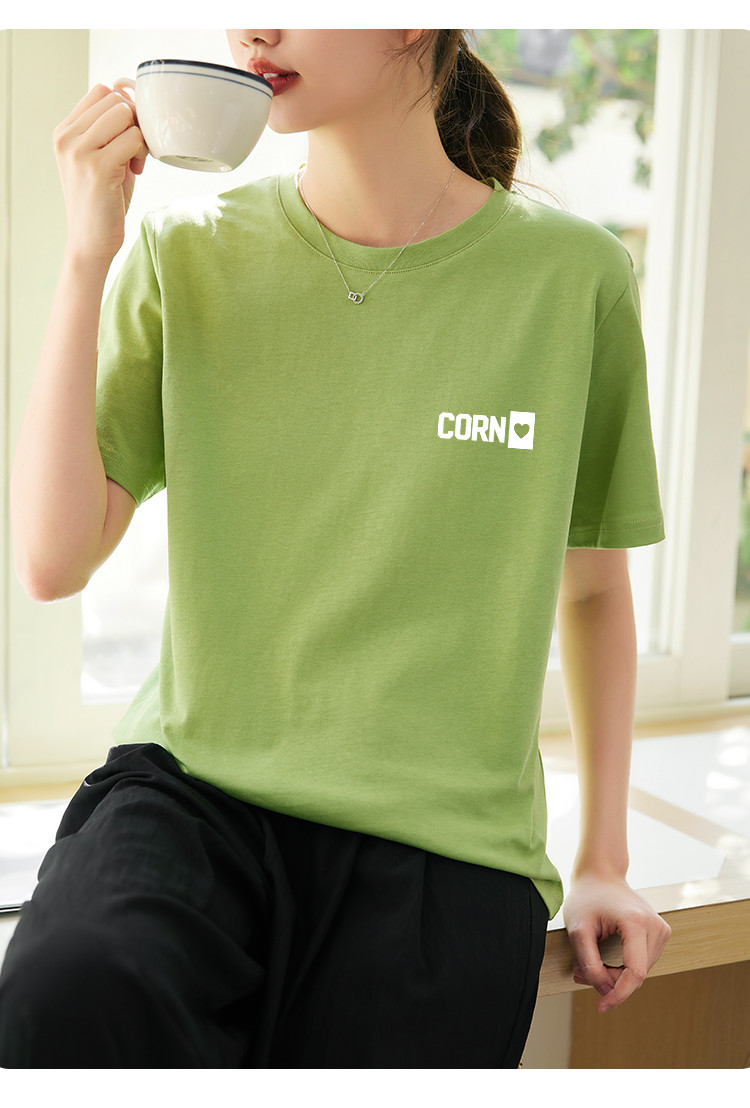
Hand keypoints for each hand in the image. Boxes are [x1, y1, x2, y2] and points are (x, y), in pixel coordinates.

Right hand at [53, 84, 148, 265]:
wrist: (90, 241)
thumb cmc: (101, 201)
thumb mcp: (100, 158)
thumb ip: (111, 130)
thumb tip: (131, 95)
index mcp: (65, 131)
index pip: (101, 91)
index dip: (123, 109)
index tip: (125, 138)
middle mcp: (67, 137)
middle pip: (114, 99)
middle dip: (133, 122)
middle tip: (133, 153)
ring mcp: (80, 151)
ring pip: (125, 115)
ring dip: (139, 137)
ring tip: (133, 163)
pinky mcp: (98, 167)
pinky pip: (134, 139)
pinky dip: (142, 153)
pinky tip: (136, 172)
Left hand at [562, 872, 670, 1012]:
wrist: (600, 873)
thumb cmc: (586, 898)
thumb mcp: (577, 930)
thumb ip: (590, 963)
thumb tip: (606, 990)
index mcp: (637, 923)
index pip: (635, 973)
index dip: (619, 995)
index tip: (602, 1007)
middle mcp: (656, 926)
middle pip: (637, 974)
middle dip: (609, 982)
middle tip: (580, 974)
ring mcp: (661, 929)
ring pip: (641, 971)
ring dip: (616, 975)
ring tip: (589, 965)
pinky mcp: (661, 932)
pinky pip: (643, 962)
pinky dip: (625, 967)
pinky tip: (606, 959)